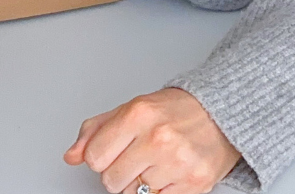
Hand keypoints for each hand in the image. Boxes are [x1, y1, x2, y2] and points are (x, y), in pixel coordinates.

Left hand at [63, 88, 240, 193]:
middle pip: (111, 181)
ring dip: (142, 182)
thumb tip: (72, 155)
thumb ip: (97, 130)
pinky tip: (170, 173)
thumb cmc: (176, 110)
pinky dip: (161, 191)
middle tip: (139, 157)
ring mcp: (177, 162)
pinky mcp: (194, 183)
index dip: (102, 158)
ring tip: (158, 162)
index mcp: (138, 114)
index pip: (95, 157)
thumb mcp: (133, 108)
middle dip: (120, 172)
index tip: (115, 151)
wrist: (222, 113)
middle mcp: (158, 137)